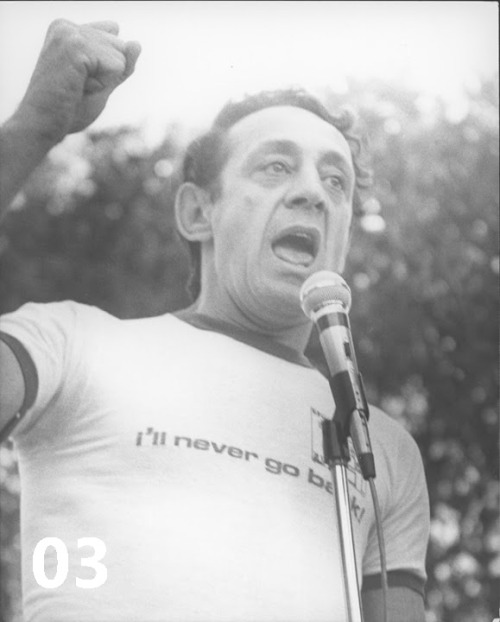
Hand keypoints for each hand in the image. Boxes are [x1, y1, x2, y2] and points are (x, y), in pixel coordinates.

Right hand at [16, 19, 140, 144]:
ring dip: (104, 81)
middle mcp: (67, 26)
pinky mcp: (76, 45)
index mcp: (68, 30)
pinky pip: (117, 65)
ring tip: (76, 87)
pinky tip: (78, 87)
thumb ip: (122, 66)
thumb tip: (137, 44)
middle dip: (106, 76)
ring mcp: (70, 33)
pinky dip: (103, 84)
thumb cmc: (68, 109)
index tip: (77, 83)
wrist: (42, 124)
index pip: (116, 42)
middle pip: (121, 48)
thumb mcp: (103, 84)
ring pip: (120, 56)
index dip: (106, 72)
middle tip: (77, 87)